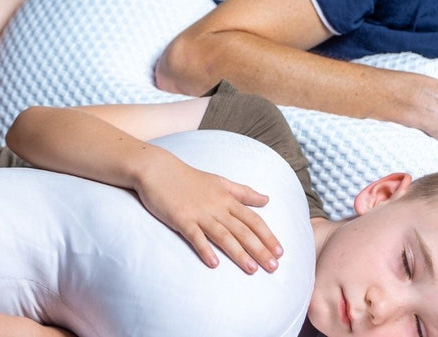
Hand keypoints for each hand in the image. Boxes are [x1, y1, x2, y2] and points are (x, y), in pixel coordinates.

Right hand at [135, 156, 281, 273]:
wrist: (158, 169)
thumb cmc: (188, 177)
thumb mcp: (220, 181)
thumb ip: (243, 192)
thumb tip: (266, 199)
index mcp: (227, 198)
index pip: (253, 219)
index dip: (267, 235)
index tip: (280, 251)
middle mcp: (217, 207)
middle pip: (243, 230)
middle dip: (260, 249)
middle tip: (274, 266)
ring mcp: (199, 213)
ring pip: (224, 235)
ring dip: (239, 253)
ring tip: (252, 269)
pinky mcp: (181, 219)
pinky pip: (195, 236)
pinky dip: (205, 249)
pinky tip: (214, 264)